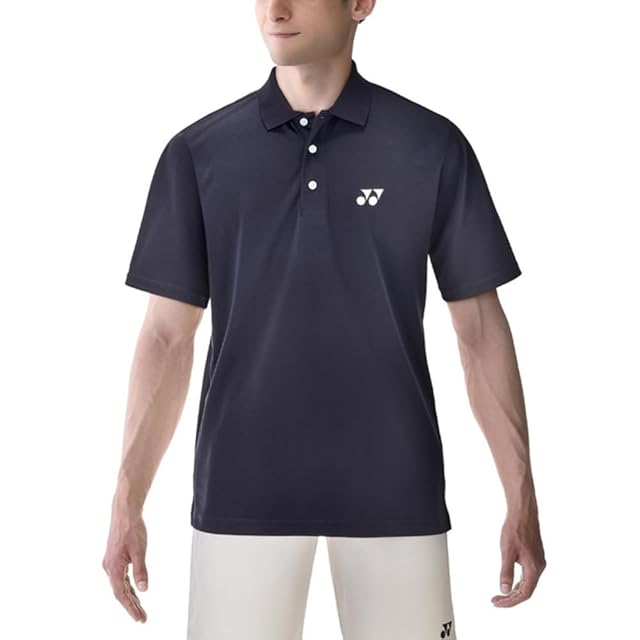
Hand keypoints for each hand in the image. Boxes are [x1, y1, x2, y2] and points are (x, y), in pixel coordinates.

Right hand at [102, 507, 148, 622]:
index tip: (139, 618)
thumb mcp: (140, 550)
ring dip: (130, 597)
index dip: (130, 608)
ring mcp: (111, 563)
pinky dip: (127, 586)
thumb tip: (143, 589)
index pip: (121, 594)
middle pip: (120, 592)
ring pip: (120, 585)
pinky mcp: (114, 558)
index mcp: (114, 567)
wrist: (125, 512)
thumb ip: (141, 571)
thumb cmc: (131, 528)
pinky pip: (120, 577)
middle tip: (141, 618)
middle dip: (131, 606)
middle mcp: (109, 567)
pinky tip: (134, 591)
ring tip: (139, 608)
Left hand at [491, 509, 545, 606]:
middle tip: (495, 600)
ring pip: (527, 583)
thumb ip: (506, 571)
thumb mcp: (507, 551)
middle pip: (526, 591)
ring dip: (514, 591)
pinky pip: (528, 576)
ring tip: (500, 594)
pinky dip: (518, 582)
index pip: (524, 594)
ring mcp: (538, 562)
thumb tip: (503, 589)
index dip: (510, 601)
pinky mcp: (535, 557)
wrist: (523, 513)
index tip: (497, 603)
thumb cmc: (515, 529)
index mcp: (534, 568)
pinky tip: (510, 582)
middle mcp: (539, 567)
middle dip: (510, 598)